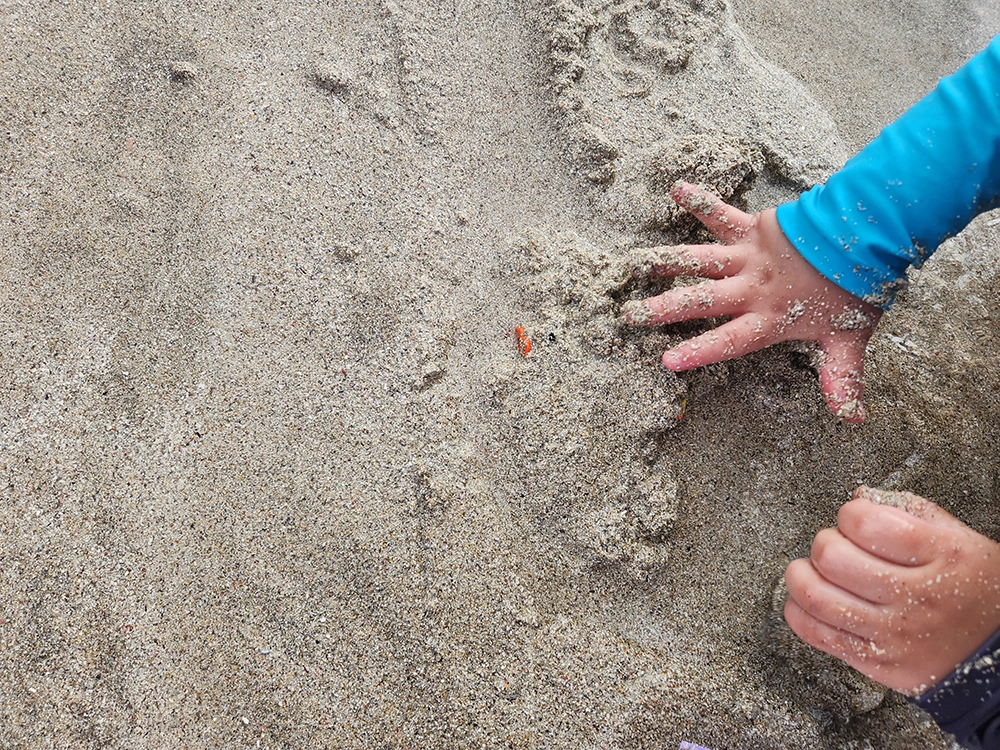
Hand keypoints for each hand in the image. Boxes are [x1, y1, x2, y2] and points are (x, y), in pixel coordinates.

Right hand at [621, 182, 881, 421]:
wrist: (865, 236)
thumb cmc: (855, 290)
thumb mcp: (848, 339)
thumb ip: (842, 378)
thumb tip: (853, 419)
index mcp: (768, 318)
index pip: (727, 341)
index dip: (698, 351)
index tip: (666, 361)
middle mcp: (750, 289)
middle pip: (699, 301)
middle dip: (662, 310)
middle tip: (630, 315)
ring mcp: (747, 257)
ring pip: (698, 261)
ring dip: (665, 262)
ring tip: (633, 264)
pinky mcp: (753, 228)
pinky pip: (720, 215)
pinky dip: (700, 201)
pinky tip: (678, 188)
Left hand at [784, 486, 999, 694]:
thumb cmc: (981, 593)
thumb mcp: (963, 541)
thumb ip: (911, 511)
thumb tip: (860, 496)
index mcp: (942, 557)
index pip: (867, 524)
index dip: (849, 514)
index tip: (853, 518)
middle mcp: (915, 597)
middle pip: (832, 558)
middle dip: (823, 542)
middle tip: (833, 546)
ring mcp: (894, 634)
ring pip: (816, 597)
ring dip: (800, 576)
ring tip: (808, 569)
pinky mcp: (878, 663)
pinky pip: (817, 635)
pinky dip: (798, 612)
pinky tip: (806, 601)